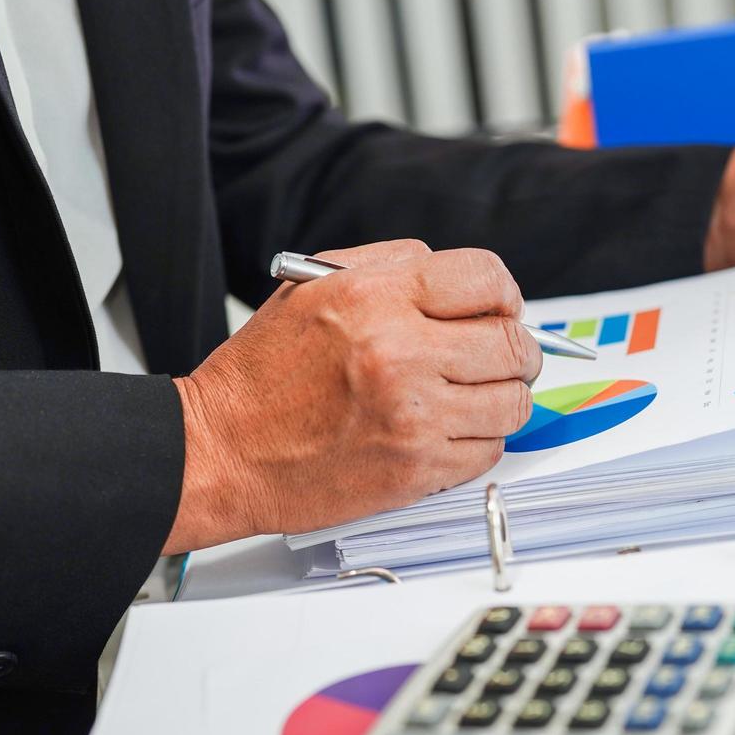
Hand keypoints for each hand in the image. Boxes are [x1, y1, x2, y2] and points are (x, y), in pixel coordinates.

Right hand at [162, 241, 540, 551]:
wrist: (222, 451)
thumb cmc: (263, 375)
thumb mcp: (312, 287)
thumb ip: (392, 266)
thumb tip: (462, 281)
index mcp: (375, 297)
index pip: (487, 279)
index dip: (504, 295)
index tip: (499, 310)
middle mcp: (400, 353)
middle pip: (512, 343)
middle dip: (513, 350)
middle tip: (496, 358)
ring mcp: (413, 416)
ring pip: (512, 402)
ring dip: (501, 399)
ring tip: (468, 397)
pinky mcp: (417, 468)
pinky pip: (488, 451)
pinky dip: (476, 441)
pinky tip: (442, 431)